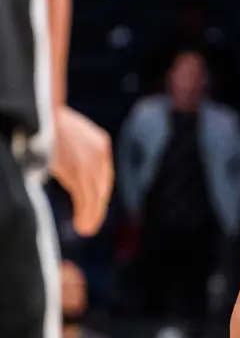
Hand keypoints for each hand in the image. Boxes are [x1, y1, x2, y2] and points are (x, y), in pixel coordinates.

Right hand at [50, 106, 112, 236]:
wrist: (39, 108)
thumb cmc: (45, 120)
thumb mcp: (66, 133)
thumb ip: (71, 151)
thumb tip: (61, 164)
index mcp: (98, 141)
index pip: (103, 173)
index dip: (99, 192)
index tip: (95, 205)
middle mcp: (99, 152)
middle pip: (102, 186)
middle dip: (97, 206)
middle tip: (90, 224)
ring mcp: (90, 161)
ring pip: (95, 195)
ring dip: (92, 215)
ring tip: (86, 229)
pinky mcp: (78, 170)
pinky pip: (85, 197)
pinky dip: (86, 213)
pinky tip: (83, 225)